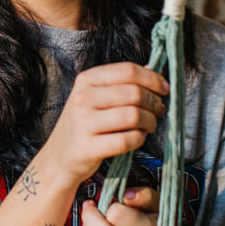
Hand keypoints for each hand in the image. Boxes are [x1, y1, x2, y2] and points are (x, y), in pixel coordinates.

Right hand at [42, 62, 168, 186]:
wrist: (60, 156)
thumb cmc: (84, 123)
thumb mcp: (95, 96)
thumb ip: (121, 82)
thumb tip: (152, 70)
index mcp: (86, 79)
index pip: (127, 70)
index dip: (152, 78)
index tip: (164, 88)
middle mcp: (82, 98)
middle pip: (133, 93)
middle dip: (154, 102)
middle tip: (159, 110)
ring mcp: (84, 123)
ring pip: (133, 116)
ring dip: (150, 121)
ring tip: (149, 125)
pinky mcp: (88, 148)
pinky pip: (127, 140)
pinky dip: (140, 139)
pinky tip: (138, 137)